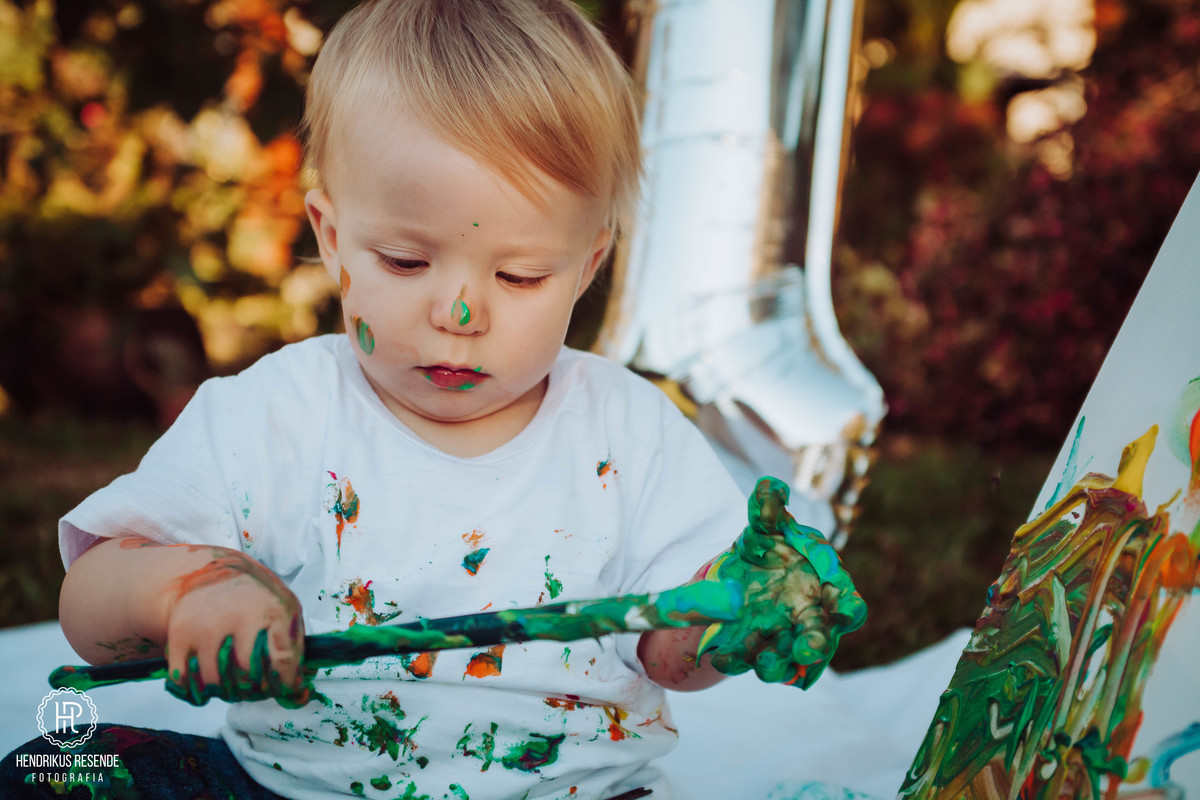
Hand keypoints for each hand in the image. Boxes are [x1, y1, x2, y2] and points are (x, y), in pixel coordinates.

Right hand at [162, 547, 313, 706]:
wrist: (210, 572)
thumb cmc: (255, 597)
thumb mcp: (287, 609)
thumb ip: (295, 650)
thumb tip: (298, 694)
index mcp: (271, 610)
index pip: (281, 663)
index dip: (284, 683)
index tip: (284, 686)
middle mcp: (237, 618)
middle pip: (247, 679)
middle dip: (255, 691)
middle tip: (255, 685)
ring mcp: (205, 627)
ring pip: (215, 684)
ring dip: (226, 691)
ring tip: (232, 679)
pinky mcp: (179, 636)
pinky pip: (185, 682)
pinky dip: (196, 691)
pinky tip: (207, 683)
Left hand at [697, 477, 866, 687]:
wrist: (743, 575)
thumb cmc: (772, 549)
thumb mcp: (766, 527)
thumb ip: (768, 509)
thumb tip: (770, 486)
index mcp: (825, 587)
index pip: (847, 601)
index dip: (848, 606)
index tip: (847, 610)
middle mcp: (810, 618)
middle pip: (820, 637)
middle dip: (815, 645)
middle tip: (808, 651)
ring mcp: (783, 638)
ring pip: (785, 658)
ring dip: (776, 663)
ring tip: (762, 666)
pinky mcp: (756, 650)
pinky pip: (749, 659)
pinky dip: (737, 660)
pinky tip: (721, 656)